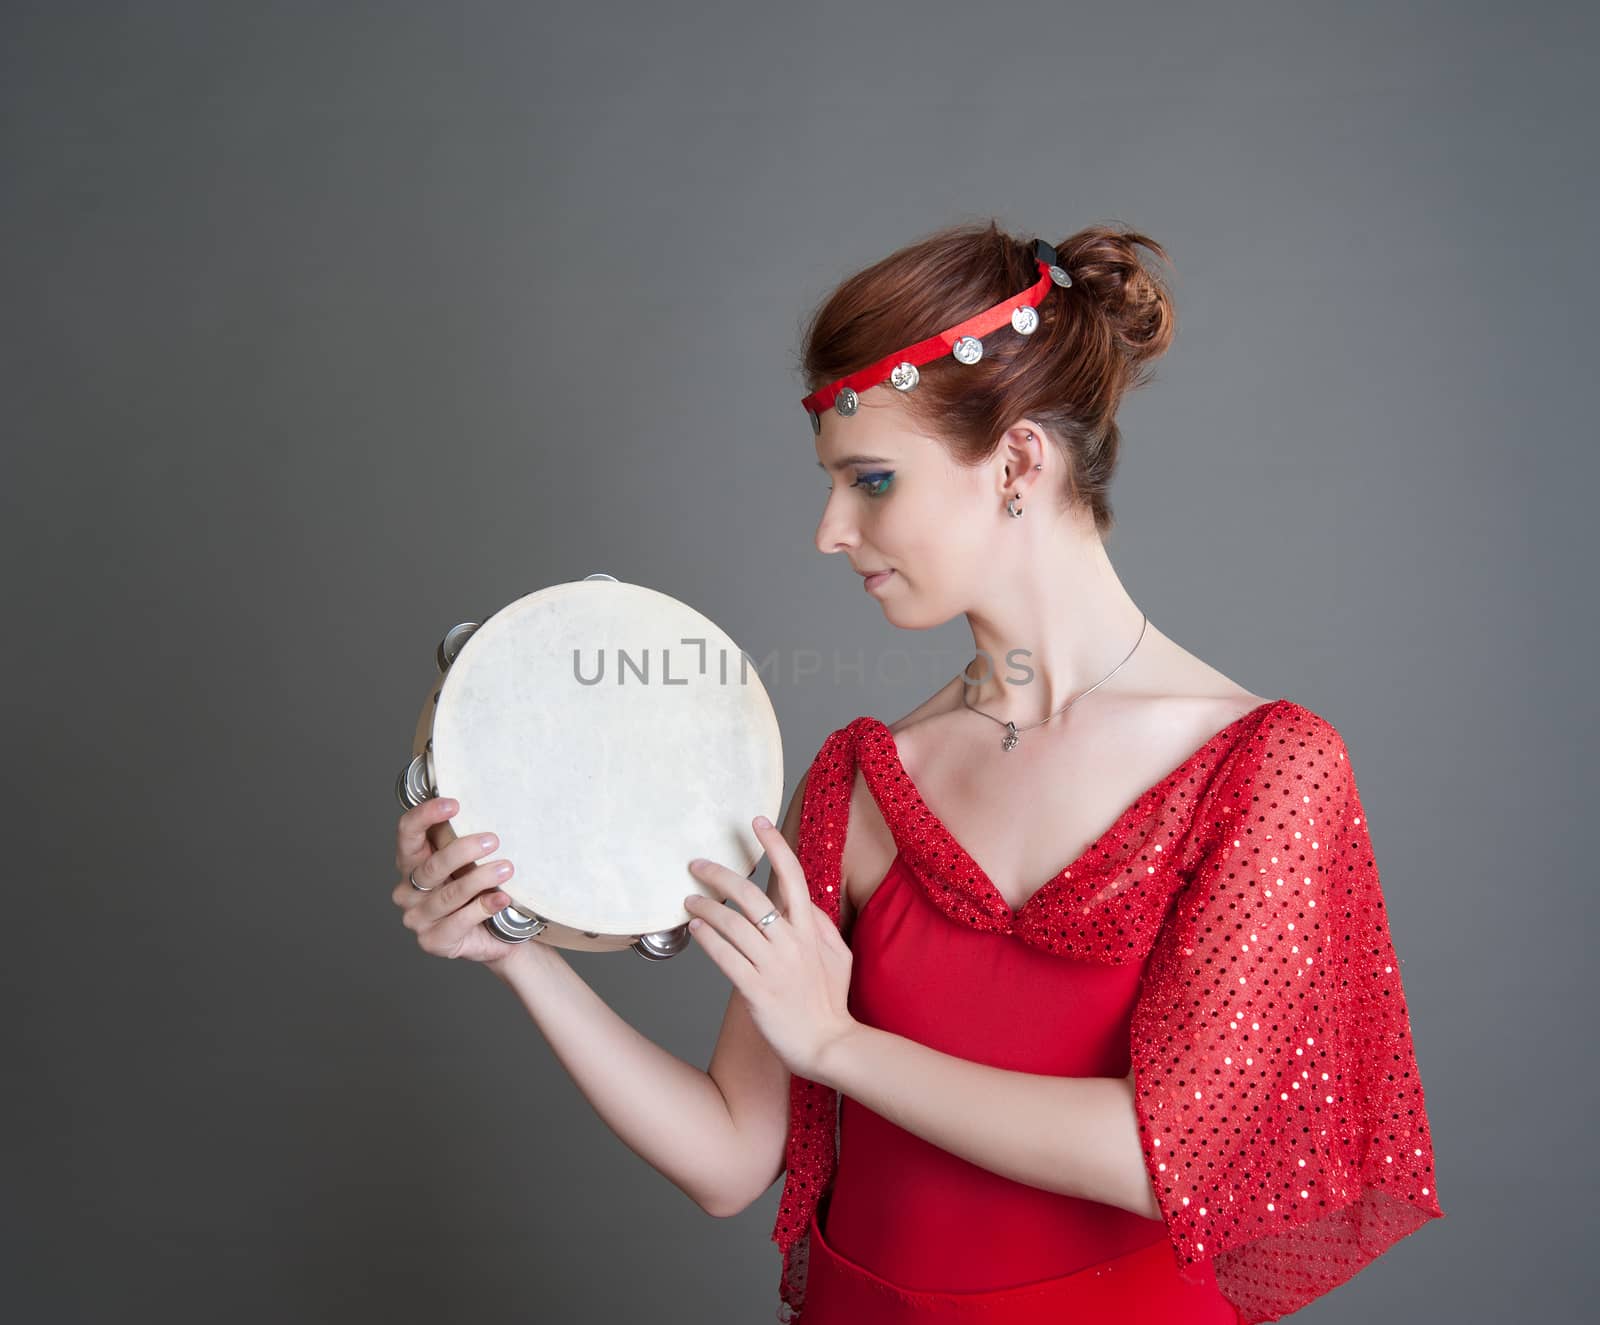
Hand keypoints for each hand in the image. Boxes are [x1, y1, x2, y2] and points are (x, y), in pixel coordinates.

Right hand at [391, 798, 523, 965]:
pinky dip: (484, 907)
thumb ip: (466, 842)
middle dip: (462, 850)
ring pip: (448, 894)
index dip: (425, 815)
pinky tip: (502, 898)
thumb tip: (492, 809)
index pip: (407, 833)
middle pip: (430, 867)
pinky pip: (460, 921)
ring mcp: (418, 918)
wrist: (494, 934)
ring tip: (506, 868)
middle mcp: (407, 891)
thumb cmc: (478, 891)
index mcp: (411, 863)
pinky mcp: (433, 941)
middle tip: (493, 840)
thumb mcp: (469, 862)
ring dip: (480, 879)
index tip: (454, 804)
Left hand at [683, 816, 856, 1081]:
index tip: (757, 821)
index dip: (775, 845)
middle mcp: (791, 942)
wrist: (829, 1045)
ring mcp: (773, 966)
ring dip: (705, 907)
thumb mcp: (839, 957)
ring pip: (732, 924)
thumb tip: (803, 900)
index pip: (793, 876)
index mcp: (810, 931)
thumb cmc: (831, 1003)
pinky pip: (725, 957)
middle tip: (697, 864)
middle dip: (720, 874)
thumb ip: (820, 925)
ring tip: (688, 899)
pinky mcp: (756, 990)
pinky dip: (707, 938)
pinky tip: (695, 928)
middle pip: (751, 896)